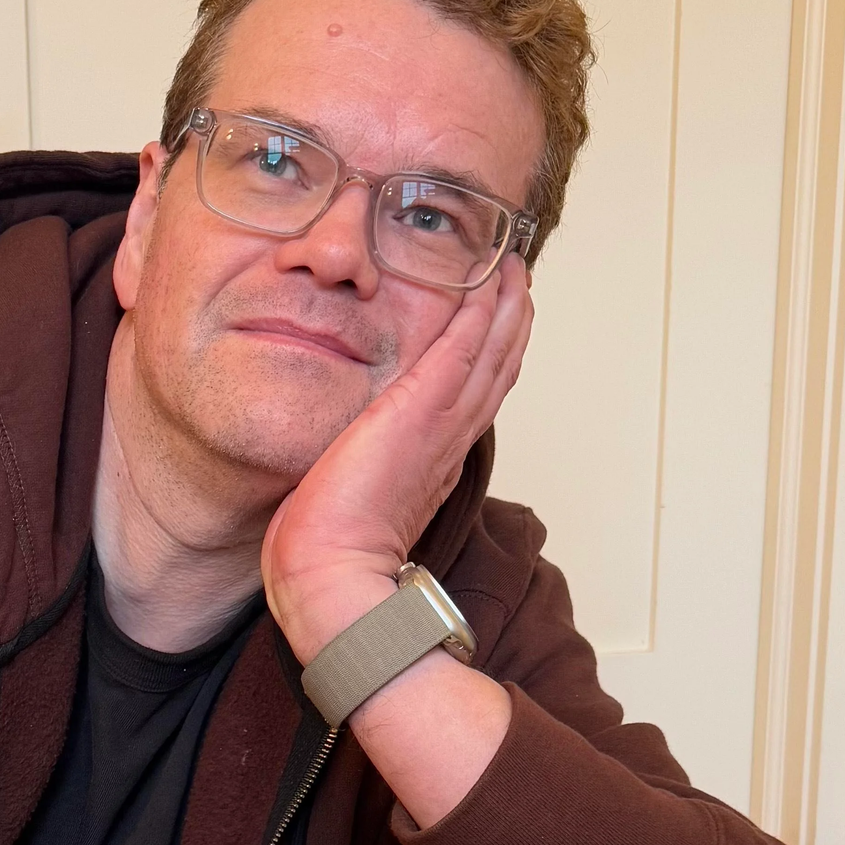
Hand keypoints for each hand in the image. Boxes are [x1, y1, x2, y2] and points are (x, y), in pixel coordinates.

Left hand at [262, 255, 533, 664]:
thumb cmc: (325, 551)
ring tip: (515, 271)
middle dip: (510, 326)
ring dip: (507, 309)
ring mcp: (441, 425)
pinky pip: (465, 347)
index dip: (488, 363)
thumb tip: (339, 471)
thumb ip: (356, 476)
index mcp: (432, 465)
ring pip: (492, 355)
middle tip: (519, 284)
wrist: (328, 573)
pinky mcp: (422, 409)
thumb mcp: (347, 500)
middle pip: (495, 373)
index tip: (493, 330)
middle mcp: (447, 443)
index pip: (470, 403)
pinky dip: (483, 313)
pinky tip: (492, 282)